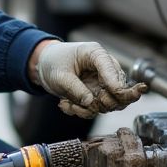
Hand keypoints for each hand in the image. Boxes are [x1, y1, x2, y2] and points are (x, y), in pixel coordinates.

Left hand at [32, 40, 146, 118]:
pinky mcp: (96, 95)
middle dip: (104, 102)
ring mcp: (102, 84)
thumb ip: (76, 88)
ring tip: (68, 104)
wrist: (45, 66)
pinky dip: (82, 111)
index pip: (112, 70)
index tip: (114, 93)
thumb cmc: (54, 62)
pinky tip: (66, 104)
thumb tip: (91, 103)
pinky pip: (96, 109)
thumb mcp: (60, 75)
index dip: (115, 83)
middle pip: (120, 90)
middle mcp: (104, 69)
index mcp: (96, 55)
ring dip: (89, 109)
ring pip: (110, 103)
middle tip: (86, 103)